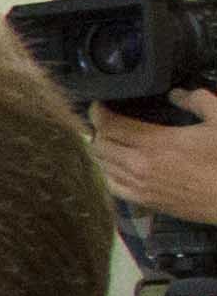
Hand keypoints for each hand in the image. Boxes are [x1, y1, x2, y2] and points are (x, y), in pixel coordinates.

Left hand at [91, 92, 216, 228]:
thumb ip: (197, 101)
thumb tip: (175, 94)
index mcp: (155, 142)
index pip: (109, 126)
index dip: (98, 113)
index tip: (98, 105)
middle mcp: (139, 165)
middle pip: (100, 145)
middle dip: (97, 130)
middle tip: (104, 121)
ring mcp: (139, 185)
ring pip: (102, 165)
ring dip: (101, 151)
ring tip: (107, 140)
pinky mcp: (143, 201)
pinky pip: (112, 185)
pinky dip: (107, 173)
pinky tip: (114, 166)